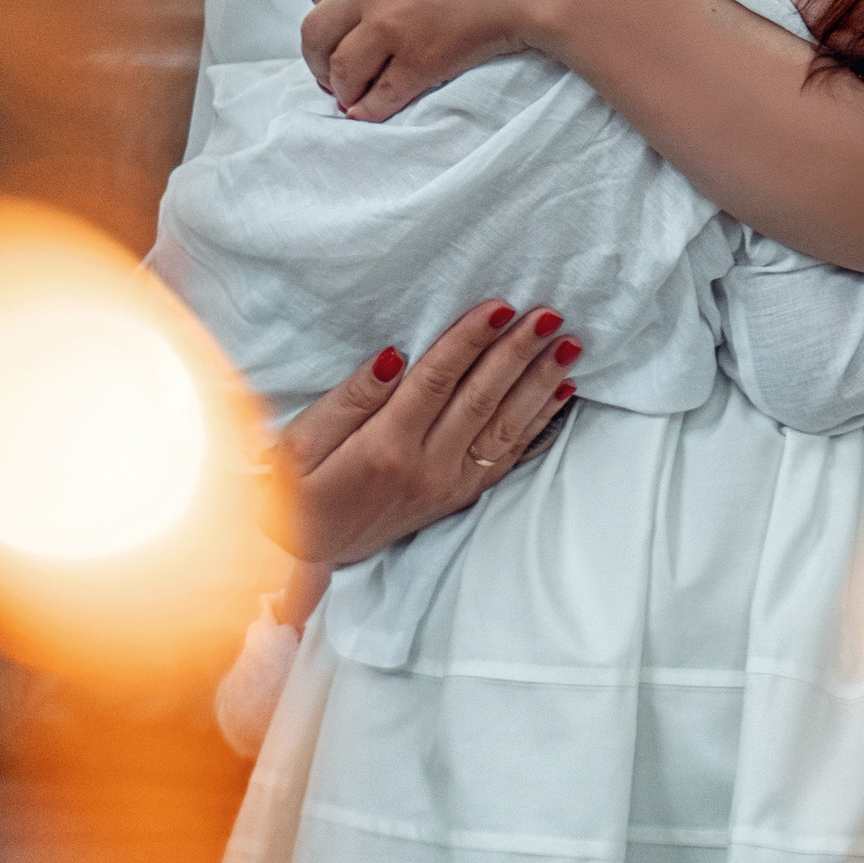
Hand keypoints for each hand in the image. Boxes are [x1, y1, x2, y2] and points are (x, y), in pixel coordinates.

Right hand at [263, 303, 579, 564]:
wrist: (300, 557)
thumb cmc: (294, 488)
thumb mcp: (302, 440)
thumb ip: (351, 398)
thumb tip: (394, 356)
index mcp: (386, 447)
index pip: (437, 380)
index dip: (470, 340)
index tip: (500, 305)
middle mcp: (426, 468)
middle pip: (481, 399)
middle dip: (518, 353)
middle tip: (550, 315)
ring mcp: (447, 486)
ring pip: (504, 428)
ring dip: (539, 384)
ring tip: (569, 346)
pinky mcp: (457, 497)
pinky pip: (506, 457)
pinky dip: (537, 423)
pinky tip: (560, 394)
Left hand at [303, 0, 553, 117]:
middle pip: (318, 24)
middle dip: (316, 49)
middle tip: (326, 61)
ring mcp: (395, 27)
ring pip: (342, 65)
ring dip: (339, 84)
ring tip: (347, 94)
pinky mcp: (421, 63)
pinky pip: (381, 94)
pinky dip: (370, 109)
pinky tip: (368, 115)